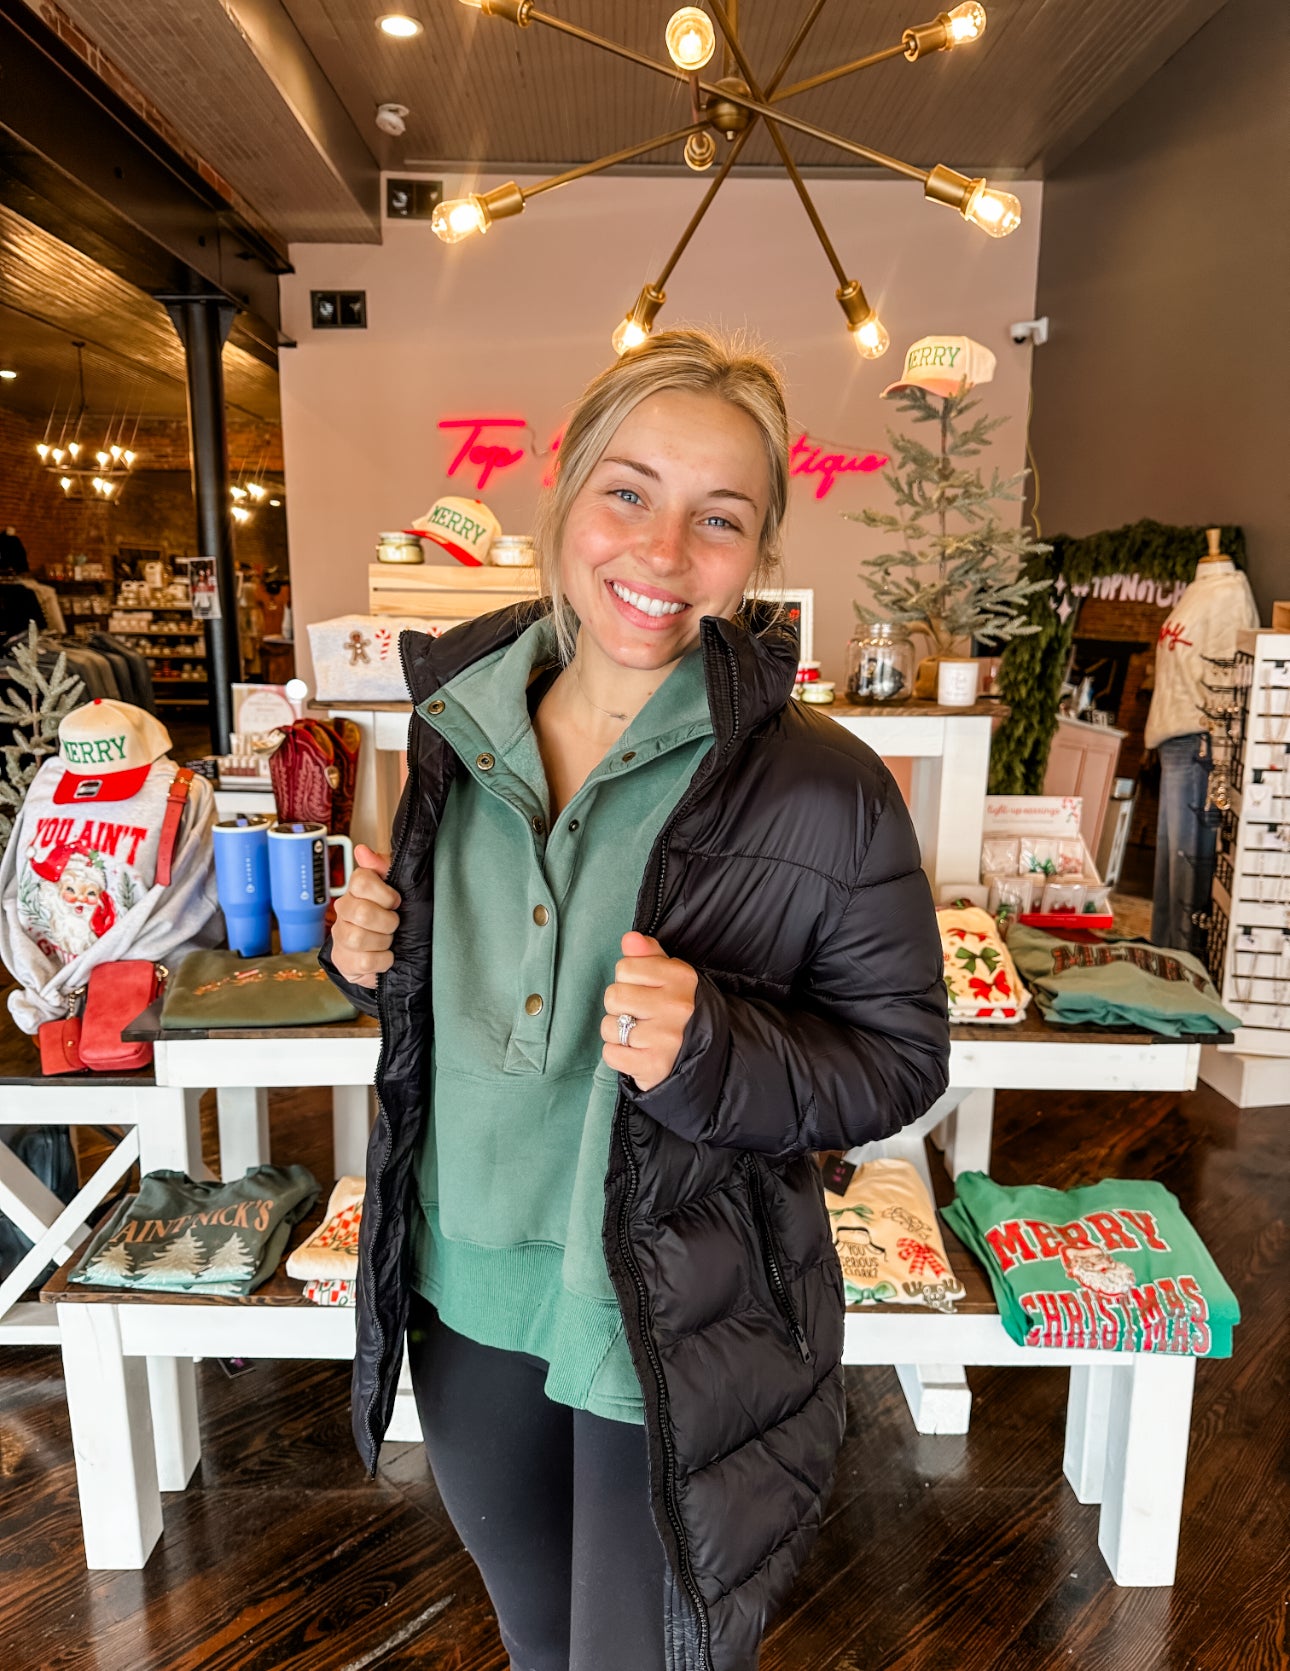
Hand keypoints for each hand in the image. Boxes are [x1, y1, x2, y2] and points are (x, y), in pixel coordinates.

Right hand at [330, 844, 399, 989]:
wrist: (390, 952)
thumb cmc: (393, 916)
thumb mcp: (399, 889)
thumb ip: (385, 868)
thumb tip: (363, 851)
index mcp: (357, 889)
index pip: (361, 880)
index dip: (385, 894)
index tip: (397, 901)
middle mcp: (344, 909)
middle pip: (361, 912)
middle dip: (387, 922)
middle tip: (394, 924)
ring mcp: (341, 935)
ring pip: (358, 938)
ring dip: (383, 942)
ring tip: (388, 941)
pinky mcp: (344, 959)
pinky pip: (364, 961)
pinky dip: (382, 961)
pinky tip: (385, 956)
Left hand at [601, 931, 697, 1092]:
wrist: (703, 1056)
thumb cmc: (677, 1011)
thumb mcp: (670, 976)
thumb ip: (648, 954)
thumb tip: (630, 938)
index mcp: (681, 977)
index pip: (624, 967)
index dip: (627, 980)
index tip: (643, 990)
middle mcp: (677, 1006)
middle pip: (613, 996)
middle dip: (620, 1007)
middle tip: (639, 1015)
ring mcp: (666, 1037)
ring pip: (609, 1026)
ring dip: (617, 1032)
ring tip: (637, 1034)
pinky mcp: (654, 1065)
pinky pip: (611, 1054)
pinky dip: (617, 1054)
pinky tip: (635, 1052)